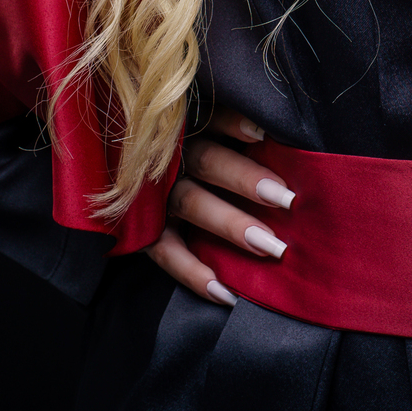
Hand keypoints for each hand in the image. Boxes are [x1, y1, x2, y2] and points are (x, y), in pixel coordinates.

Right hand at [144, 107, 294, 306]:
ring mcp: (154, 194)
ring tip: (270, 245)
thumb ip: (233, 133)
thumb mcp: (204, 132)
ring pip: (191, 202)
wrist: (125, 179)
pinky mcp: (144, 229)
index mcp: (187, 125)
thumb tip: (284, 141)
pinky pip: (167, 252)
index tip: (264, 135)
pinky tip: (225, 292)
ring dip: (230, 224)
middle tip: (286, 199)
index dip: (235, 124)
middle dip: (246, 180)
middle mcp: (170, 156)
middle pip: (208, 161)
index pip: (213, 119)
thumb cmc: (195, 152)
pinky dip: (194, 273)